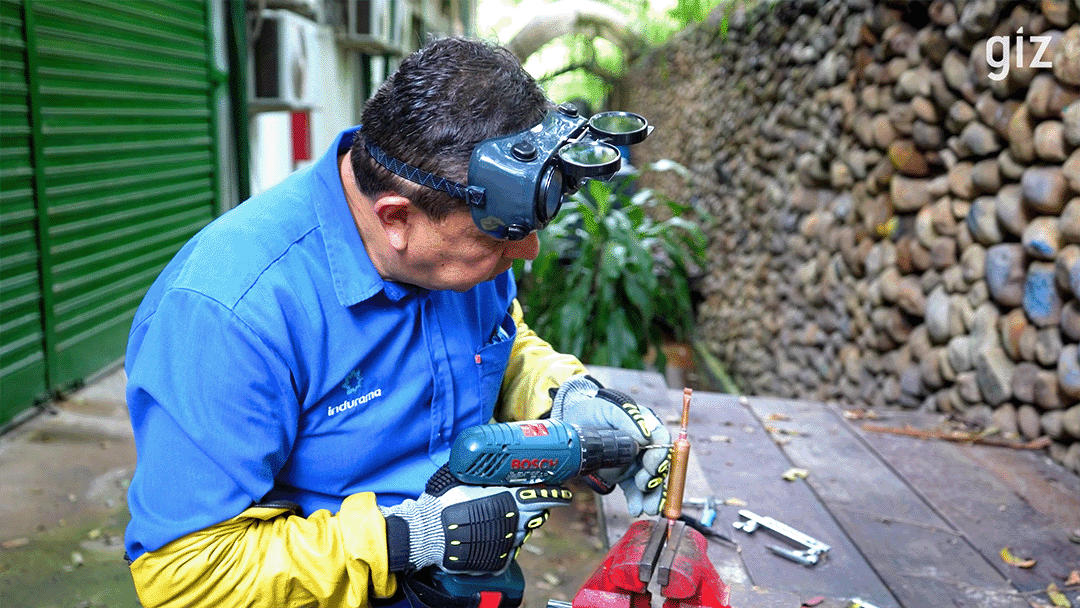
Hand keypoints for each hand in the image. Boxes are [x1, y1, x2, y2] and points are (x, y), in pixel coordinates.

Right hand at [380, 465, 571, 574]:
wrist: (430, 532)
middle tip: (530, 501)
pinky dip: (505, 542)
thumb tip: (486, 458)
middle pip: (538, 514)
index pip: (546, 496)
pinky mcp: (499, 559)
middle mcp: (516, 521)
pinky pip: (509, 549)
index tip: (563, 492)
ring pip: (524, 531)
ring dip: (519, 524)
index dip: (556, 493)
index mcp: (512, 498)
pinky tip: (492, 535)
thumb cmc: (446, 501)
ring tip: (503, 518)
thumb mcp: (465, 475)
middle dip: (537, 507)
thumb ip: (482, 470)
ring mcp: (509, 542)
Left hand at [549, 374, 671, 515]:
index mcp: (645, 425)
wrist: (574, 422)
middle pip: (659, 464)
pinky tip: (636, 509)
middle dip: (656, 479)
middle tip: (644, 486)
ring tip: (648, 508)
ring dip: (651, 495)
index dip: (660, 454)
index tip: (652, 466)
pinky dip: (637, 500)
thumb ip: (627, 419)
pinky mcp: (625, 475)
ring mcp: (635, 461)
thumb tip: (645, 437)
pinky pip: (634, 490)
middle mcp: (645, 445)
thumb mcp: (608, 409)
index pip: (661, 439)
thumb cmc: (593, 410)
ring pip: (650, 480)